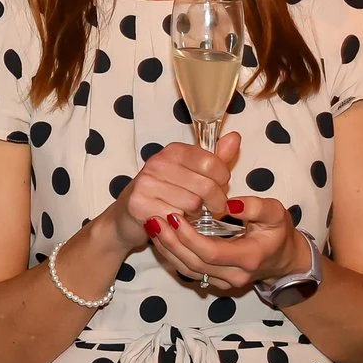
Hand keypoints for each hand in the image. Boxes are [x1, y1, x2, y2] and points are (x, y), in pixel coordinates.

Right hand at [105, 131, 235, 253]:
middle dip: (214, 202)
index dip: (222, 180)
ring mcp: (146, 183)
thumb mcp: (193, 174)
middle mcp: (158, 163)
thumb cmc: (166, 193)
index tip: (218, 187)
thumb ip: (216, 159)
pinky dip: (180, 225)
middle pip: (206, 186)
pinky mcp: (139, 204)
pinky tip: (175, 222)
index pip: (212, 163)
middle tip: (209, 207)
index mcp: (174, 151)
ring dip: (196, 215)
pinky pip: (176, 219)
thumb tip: (235, 137)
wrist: (128, 216)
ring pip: (193, 204)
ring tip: (189, 213)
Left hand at [148, 194, 303, 297]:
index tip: (174, 216)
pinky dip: (172, 255)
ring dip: (168, 249)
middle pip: (194, 264)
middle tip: (155, 219)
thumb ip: (255, 207)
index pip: (211, 252)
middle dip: (172, 242)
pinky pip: (189, 271)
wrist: (283, 258)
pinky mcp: (215, 282)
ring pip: (188, 270)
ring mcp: (224, 282)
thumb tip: (230, 204)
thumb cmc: (277, 232)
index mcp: (249, 258)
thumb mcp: (275, 213)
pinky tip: (161, 238)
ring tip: (153, 227)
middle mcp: (235, 275)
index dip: (189, 237)